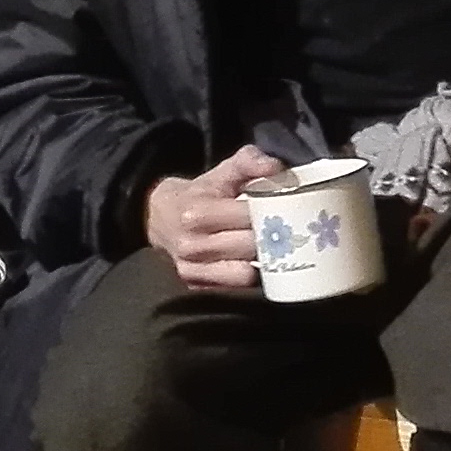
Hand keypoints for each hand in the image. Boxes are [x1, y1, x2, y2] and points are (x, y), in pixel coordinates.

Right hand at [147, 146, 283, 291]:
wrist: (159, 217)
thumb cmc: (201, 193)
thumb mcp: (222, 171)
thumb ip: (249, 162)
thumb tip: (275, 169)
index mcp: (197, 212)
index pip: (248, 218)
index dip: (272, 213)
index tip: (288, 210)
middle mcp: (192, 245)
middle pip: (249, 247)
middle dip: (274, 239)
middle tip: (290, 232)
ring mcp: (192, 269)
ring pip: (245, 273)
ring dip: (265, 262)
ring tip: (277, 249)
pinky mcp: (196, 285)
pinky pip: (236, 287)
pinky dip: (251, 276)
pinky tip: (259, 262)